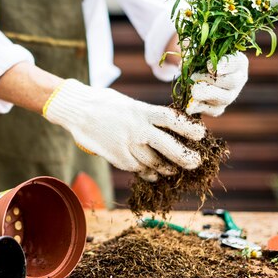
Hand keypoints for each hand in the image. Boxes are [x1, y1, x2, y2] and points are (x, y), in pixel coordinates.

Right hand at [43, 79, 205, 181]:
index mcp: (141, 111)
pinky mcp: (117, 157)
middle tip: (195, 163)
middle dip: (185, 157)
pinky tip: (152, 175)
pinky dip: (147, 173)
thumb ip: (146, 115)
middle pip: (169, 147)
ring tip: (172, 170)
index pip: (172, 120)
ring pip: (154, 162)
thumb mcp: (128, 103)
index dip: (189, 129)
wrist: (76, 109)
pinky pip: (138, 169)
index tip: (200, 135)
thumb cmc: (103, 102)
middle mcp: (137, 128)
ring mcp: (127, 144)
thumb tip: (166, 125)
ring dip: (166, 168)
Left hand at [186, 52, 248, 116]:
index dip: (223, 65)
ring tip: (192, 90)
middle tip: (194, 77)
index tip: (208, 66)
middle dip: (211, 80)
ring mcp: (231, 95)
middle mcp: (239, 79)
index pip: (236, 62)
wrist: (197, 73)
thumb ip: (198, 54)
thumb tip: (188, 64)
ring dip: (205, 94)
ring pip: (224, 98)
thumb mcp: (201, 51)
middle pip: (232, 82)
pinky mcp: (220, 108)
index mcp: (238, 62)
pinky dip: (200, 107)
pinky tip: (190, 104)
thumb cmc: (201, 57)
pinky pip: (213, 110)